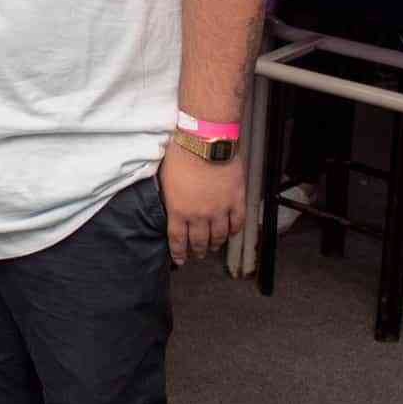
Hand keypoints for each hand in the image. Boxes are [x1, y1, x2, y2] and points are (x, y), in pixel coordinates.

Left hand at [158, 144, 244, 266]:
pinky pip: (237, 223)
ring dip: (215, 244)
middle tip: (197, 254)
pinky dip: (234, 230)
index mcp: (178, 210)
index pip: (178, 239)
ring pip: (219, 236)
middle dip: (197, 251)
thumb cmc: (181, 155)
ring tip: (214, 246)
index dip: (179, 252)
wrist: (205, 143)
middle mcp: (199, 215)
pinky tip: (231, 232)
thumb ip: (170, 199)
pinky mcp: (236, 201)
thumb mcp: (165, 180)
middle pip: (199, 241)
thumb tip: (172, 207)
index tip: (180, 260)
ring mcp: (219, 210)